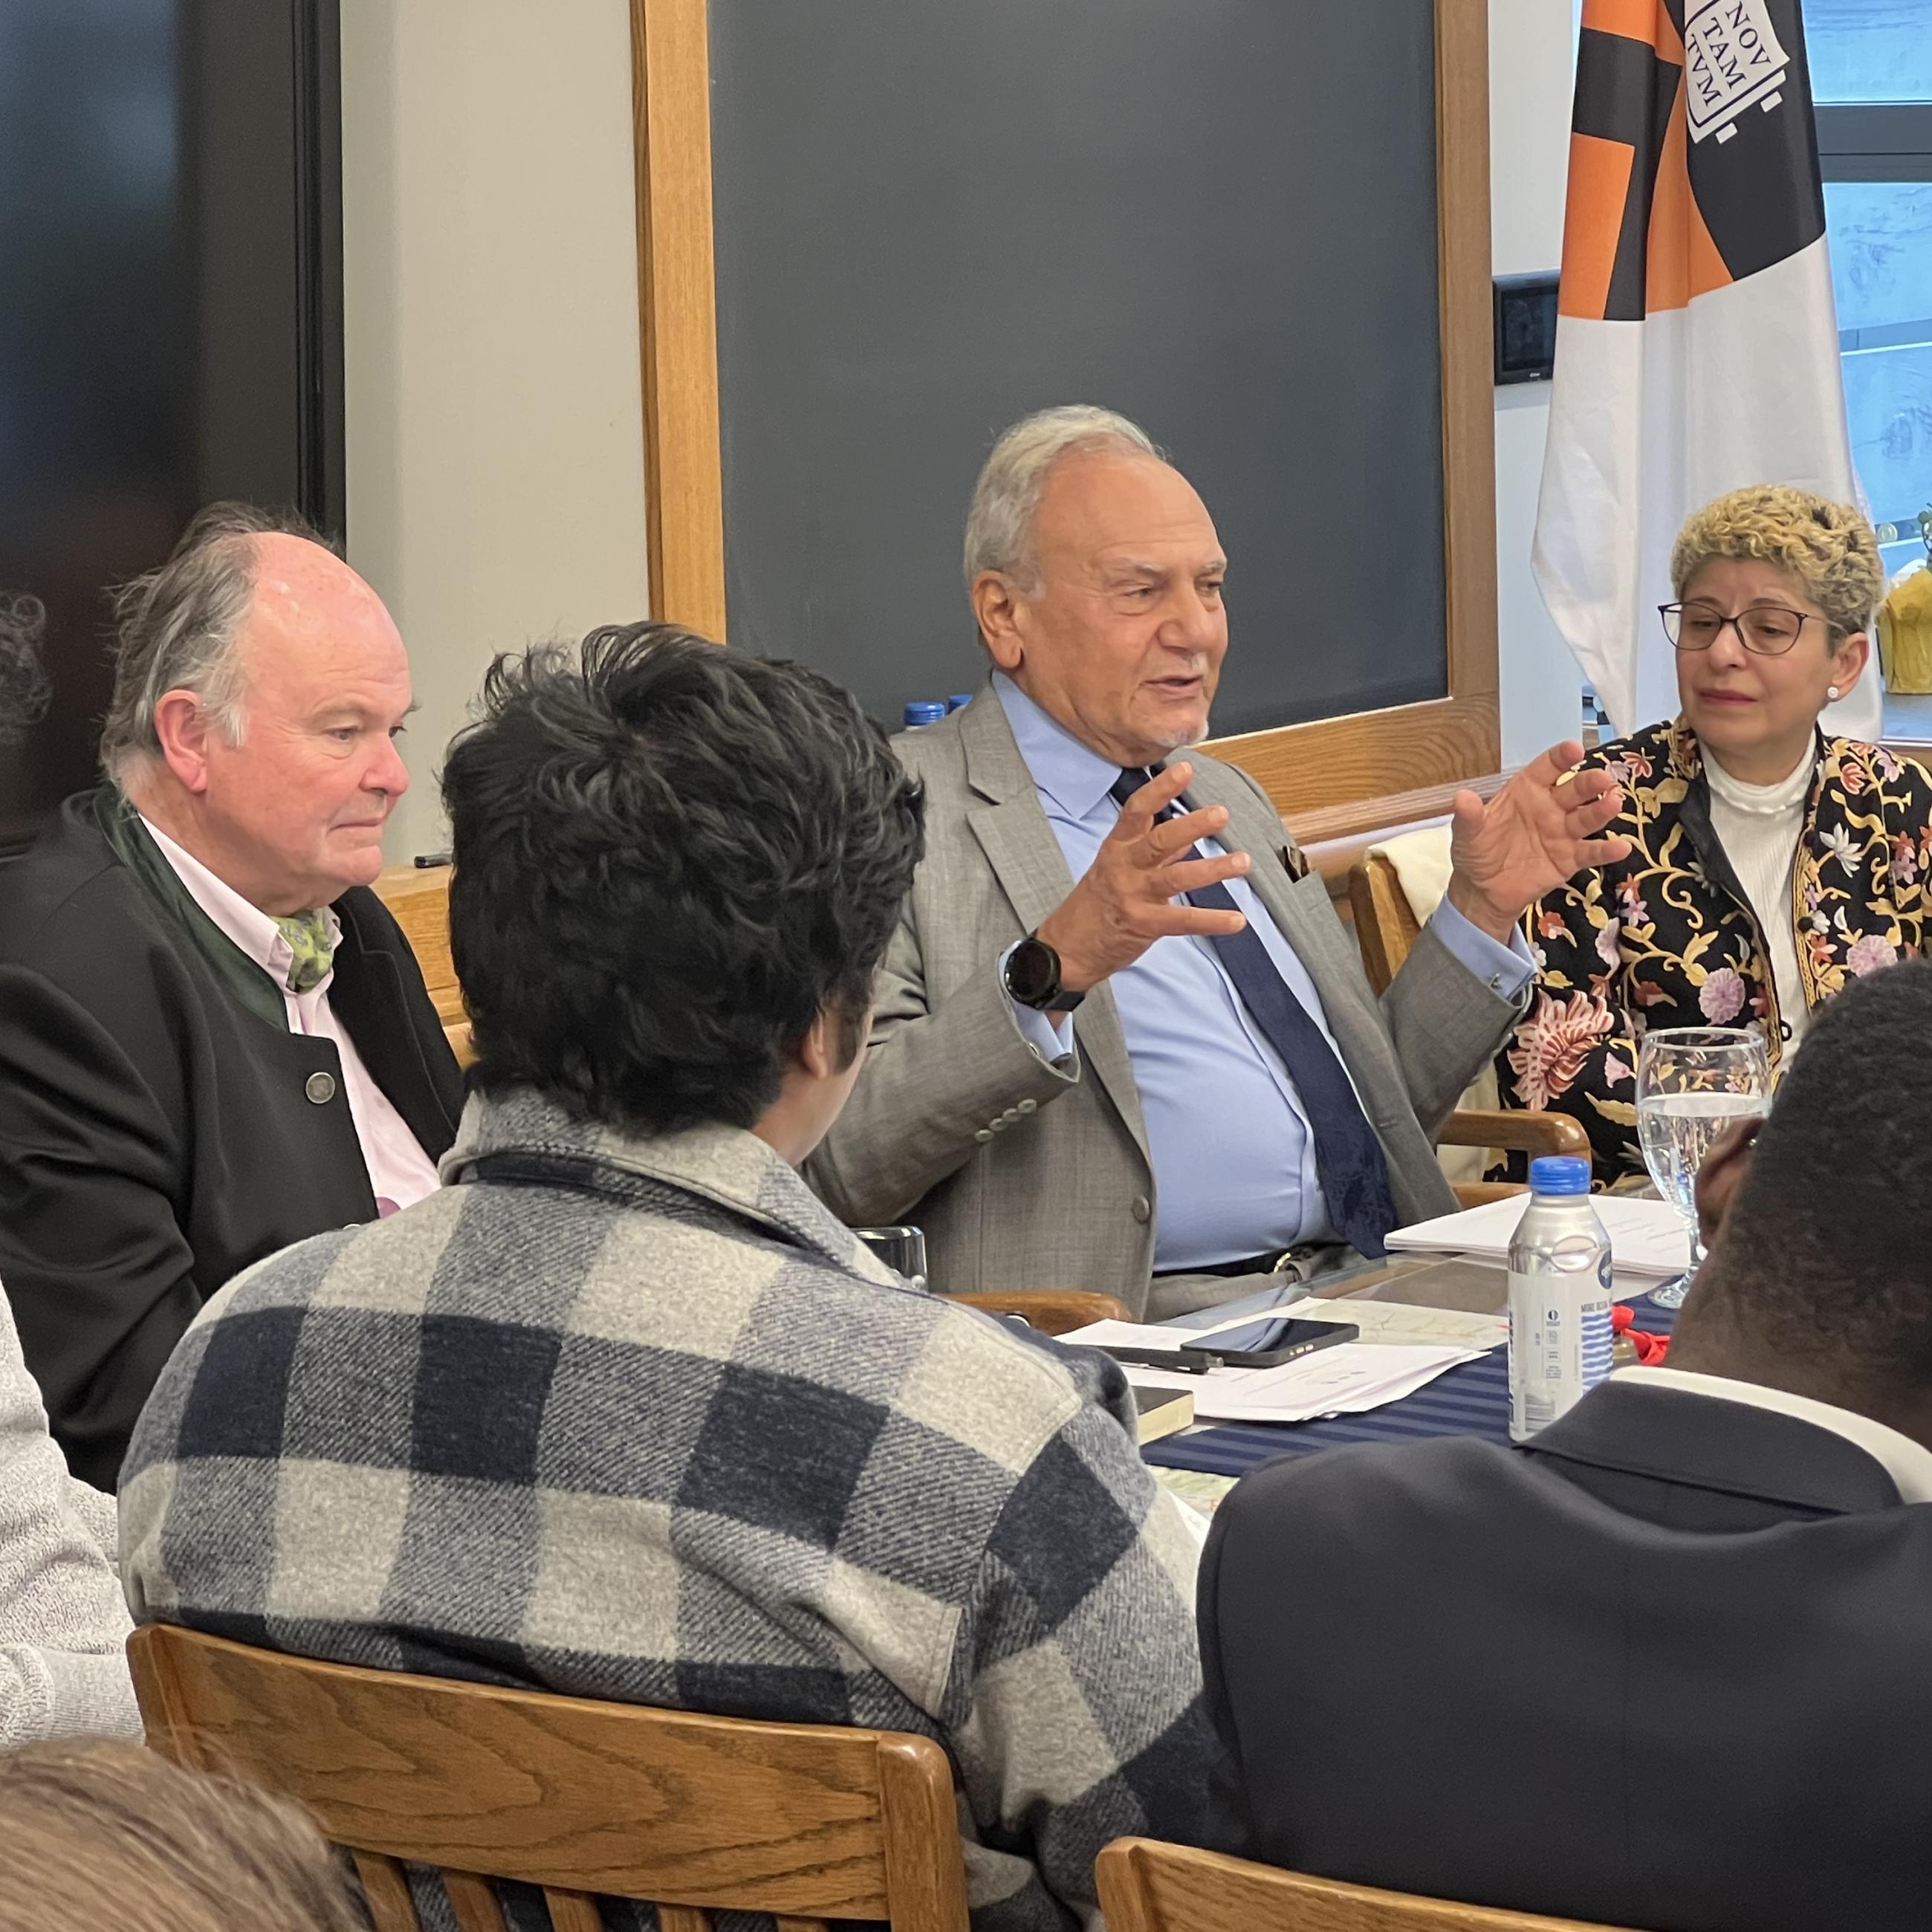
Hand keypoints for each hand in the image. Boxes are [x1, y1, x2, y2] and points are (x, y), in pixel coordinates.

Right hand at [1036, 762, 1249, 993]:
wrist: (1068, 948)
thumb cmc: (1093, 904)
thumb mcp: (1117, 868)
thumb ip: (1154, 851)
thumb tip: (1185, 834)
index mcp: (1117, 847)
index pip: (1137, 810)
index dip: (1161, 789)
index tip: (1185, 769)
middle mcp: (1124, 868)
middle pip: (1159, 841)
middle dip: (1192, 825)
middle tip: (1221, 814)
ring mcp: (1134, 896)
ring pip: (1176, 878)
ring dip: (1213, 869)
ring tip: (1242, 862)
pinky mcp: (1144, 925)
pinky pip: (1182, 921)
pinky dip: (1212, 921)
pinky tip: (1237, 920)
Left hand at [1445, 740, 1631, 941]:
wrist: (1483, 890)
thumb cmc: (1478, 851)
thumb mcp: (1467, 834)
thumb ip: (1469, 816)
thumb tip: (1461, 798)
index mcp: (1526, 791)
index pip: (1547, 768)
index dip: (1560, 757)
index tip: (1574, 750)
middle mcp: (1550, 807)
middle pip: (1574, 790)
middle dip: (1589, 783)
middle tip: (1602, 779)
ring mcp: (1563, 832)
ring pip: (1587, 817)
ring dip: (1601, 810)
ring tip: (1613, 803)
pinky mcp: (1570, 858)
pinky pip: (1591, 852)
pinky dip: (1606, 850)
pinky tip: (1621, 846)